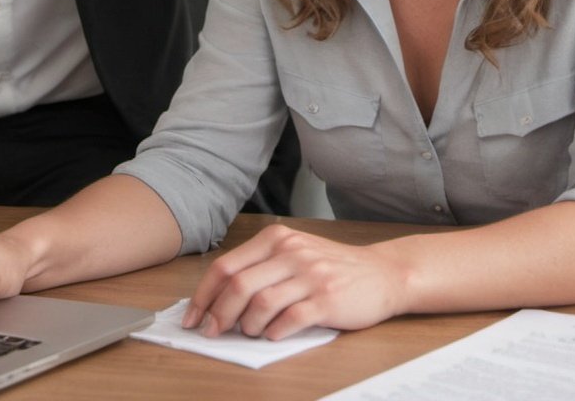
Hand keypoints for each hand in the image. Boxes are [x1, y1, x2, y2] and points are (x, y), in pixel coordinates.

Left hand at [182, 224, 407, 338]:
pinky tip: (273, 336)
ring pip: (260, 303)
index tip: (193, 316)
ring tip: (249, 333)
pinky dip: (274, 332)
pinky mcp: (327, 299)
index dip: (204, 294)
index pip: (226, 265)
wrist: (382, 274)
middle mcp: (290, 251)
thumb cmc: (331, 267)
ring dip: (247, 326)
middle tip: (213, 332)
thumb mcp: (294, 253)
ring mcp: (309, 275)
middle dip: (218, 314)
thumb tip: (218, 299)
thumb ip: (261, 268)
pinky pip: (289, 319)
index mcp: (276, 238)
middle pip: (238, 285)